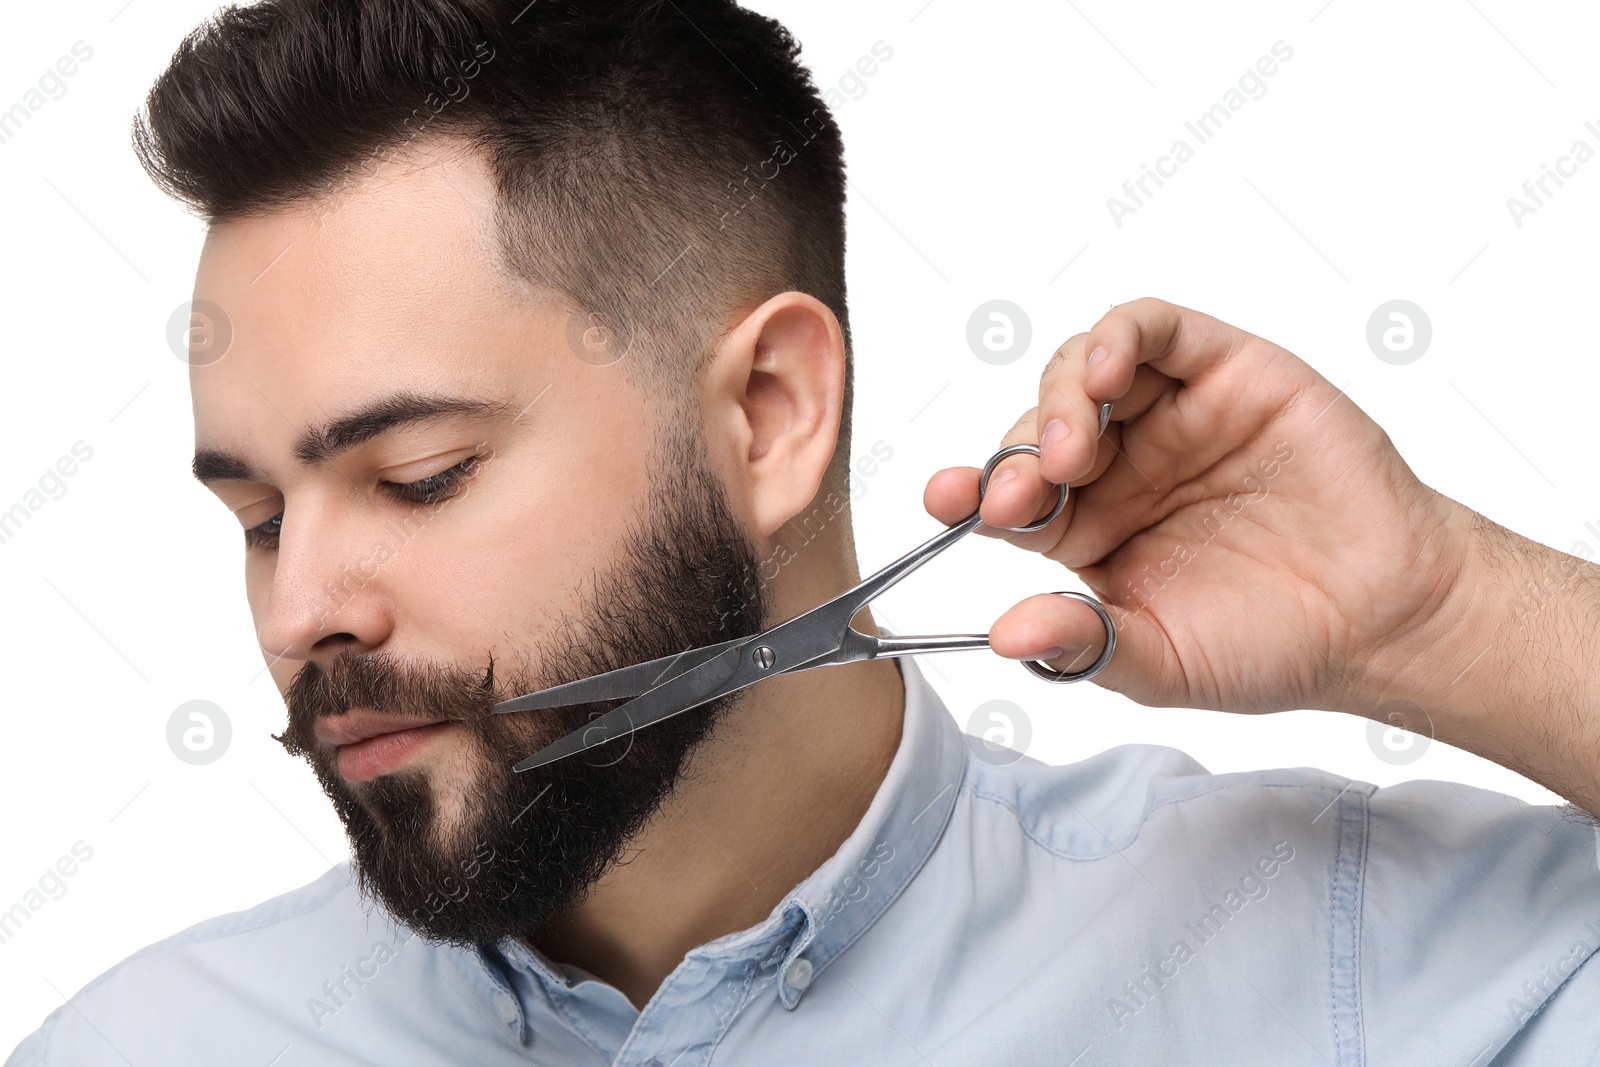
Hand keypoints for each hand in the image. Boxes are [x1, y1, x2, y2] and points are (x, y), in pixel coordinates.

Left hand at [924, 297, 1466, 718]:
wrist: (1384, 619)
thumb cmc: (1273, 641)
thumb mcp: (1162, 662)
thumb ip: (1085, 646)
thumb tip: (1003, 636)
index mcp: (1087, 530)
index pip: (1009, 499)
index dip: (970, 492)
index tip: (945, 499)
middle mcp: (1118, 466)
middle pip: (1036, 431)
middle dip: (1015, 458)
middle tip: (1019, 495)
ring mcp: (1168, 415)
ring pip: (1082, 371)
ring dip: (1060, 398)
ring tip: (1070, 448)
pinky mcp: (1223, 371)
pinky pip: (1155, 331)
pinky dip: (1118, 337)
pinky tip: (1102, 369)